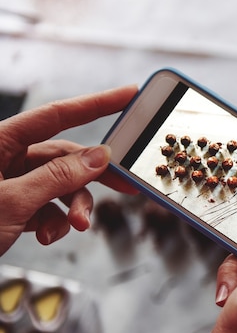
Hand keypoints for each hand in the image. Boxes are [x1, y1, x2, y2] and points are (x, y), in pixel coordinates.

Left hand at [0, 85, 137, 255]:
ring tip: (77, 228)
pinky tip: (50, 236)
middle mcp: (4, 158)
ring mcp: (6, 184)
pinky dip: (53, 222)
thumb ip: (58, 177)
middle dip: (92, 178)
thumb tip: (98, 157)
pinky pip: (44, 208)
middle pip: (64, 157)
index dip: (96, 104)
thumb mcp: (10, 203)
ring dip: (73, 208)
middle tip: (127, 185)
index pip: (56, 115)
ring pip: (58, 187)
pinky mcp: (8, 207)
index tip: (128, 96)